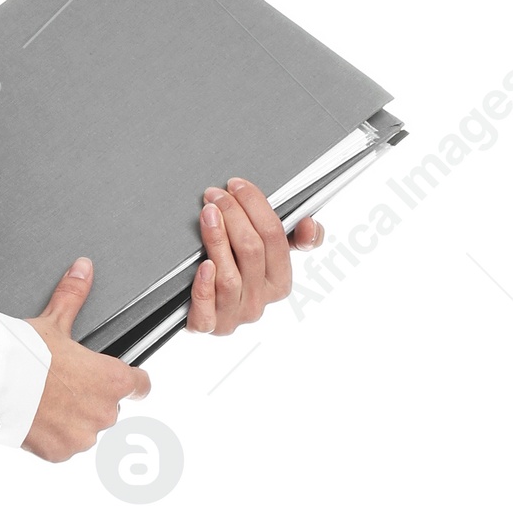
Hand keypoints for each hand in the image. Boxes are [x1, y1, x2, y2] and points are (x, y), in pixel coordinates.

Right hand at [24, 260, 150, 461]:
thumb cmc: (25, 354)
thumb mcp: (53, 322)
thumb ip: (73, 296)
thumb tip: (83, 268)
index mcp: (112, 380)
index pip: (141, 386)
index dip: (132, 381)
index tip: (124, 379)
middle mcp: (105, 412)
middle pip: (109, 408)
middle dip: (90, 398)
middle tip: (64, 384)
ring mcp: (83, 436)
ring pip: (86, 428)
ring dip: (73, 419)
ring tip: (47, 402)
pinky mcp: (60, 453)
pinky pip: (63, 446)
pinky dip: (53, 436)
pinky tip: (37, 418)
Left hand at [187, 177, 325, 334]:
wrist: (203, 312)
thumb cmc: (236, 276)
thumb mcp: (269, 257)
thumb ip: (293, 238)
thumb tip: (310, 224)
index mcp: (279, 283)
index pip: (275, 238)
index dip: (256, 206)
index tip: (236, 185)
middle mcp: (259, 301)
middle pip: (251, 251)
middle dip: (233, 215)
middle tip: (215, 195)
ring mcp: (234, 316)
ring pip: (229, 276)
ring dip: (217, 239)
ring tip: (207, 214)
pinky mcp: (208, 328)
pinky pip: (206, 313)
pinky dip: (204, 288)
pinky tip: (202, 265)